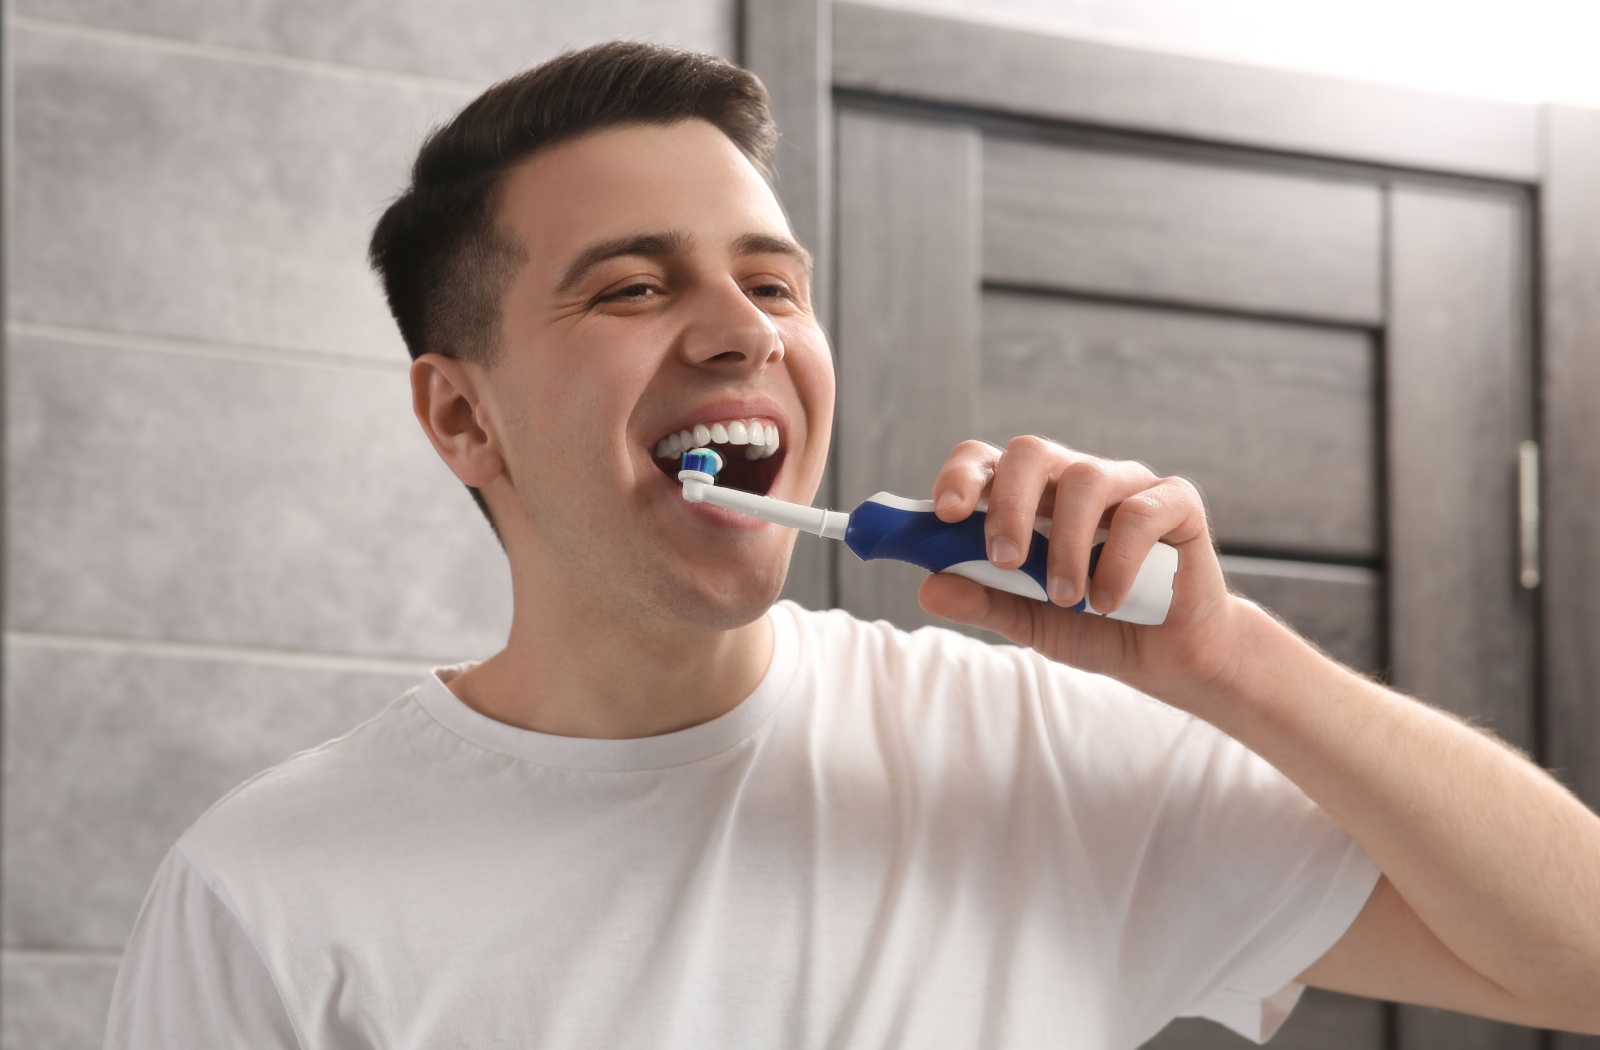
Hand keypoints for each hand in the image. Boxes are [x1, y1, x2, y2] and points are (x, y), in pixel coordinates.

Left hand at [917, 437, 1250, 701]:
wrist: (1166, 657)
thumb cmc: (1091, 626)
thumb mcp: (1027, 620)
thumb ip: (982, 601)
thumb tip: (927, 588)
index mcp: (1029, 498)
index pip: (986, 460)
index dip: (960, 476)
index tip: (945, 514)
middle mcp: (1074, 480)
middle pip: (1030, 452)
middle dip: (1008, 505)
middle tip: (1003, 560)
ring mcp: (1127, 486)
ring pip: (1085, 479)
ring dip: (1065, 544)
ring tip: (1065, 597)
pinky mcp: (1177, 503)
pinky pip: (1141, 513)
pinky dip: (1118, 561)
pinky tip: (1108, 602)